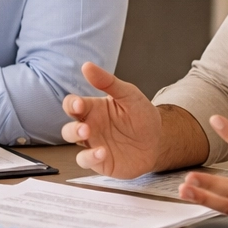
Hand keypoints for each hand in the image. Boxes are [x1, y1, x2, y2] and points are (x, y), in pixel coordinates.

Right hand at [63, 62, 164, 178]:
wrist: (159, 140)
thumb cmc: (142, 116)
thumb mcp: (129, 95)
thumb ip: (108, 82)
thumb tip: (87, 66)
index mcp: (93, 109)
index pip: (72, 105)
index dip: (71, 104)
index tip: (79, 104)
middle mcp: (90, 126)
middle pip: (68, 127)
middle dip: (72, 127)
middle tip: (85, 126)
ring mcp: (93, 144)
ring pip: (73, 143)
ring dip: (77, 139)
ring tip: (88, 134)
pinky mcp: (100, 161)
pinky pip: (86, 160)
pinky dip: (90, 157)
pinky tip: (102, 151)